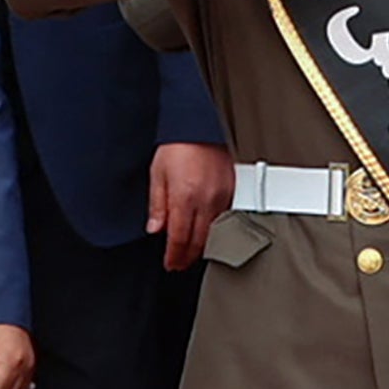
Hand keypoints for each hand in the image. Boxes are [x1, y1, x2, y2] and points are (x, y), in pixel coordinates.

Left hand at [146, 141, 231, 270]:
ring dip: (202, 246)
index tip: (170, 263)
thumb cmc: (177, 145)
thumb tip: (155, 228)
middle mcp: (206, 200)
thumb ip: (157, 205)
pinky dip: (215, 230)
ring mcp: (223, 195)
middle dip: (187, 256)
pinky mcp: (232, 189)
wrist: (200, 125)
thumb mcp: (157, 174)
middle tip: (179, 263)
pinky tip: (208, 232)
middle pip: (199, 241)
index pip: (179, 238)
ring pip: (215, 232)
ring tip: (192, 253)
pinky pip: (225, 218)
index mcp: (184, 197)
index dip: (174, 255)